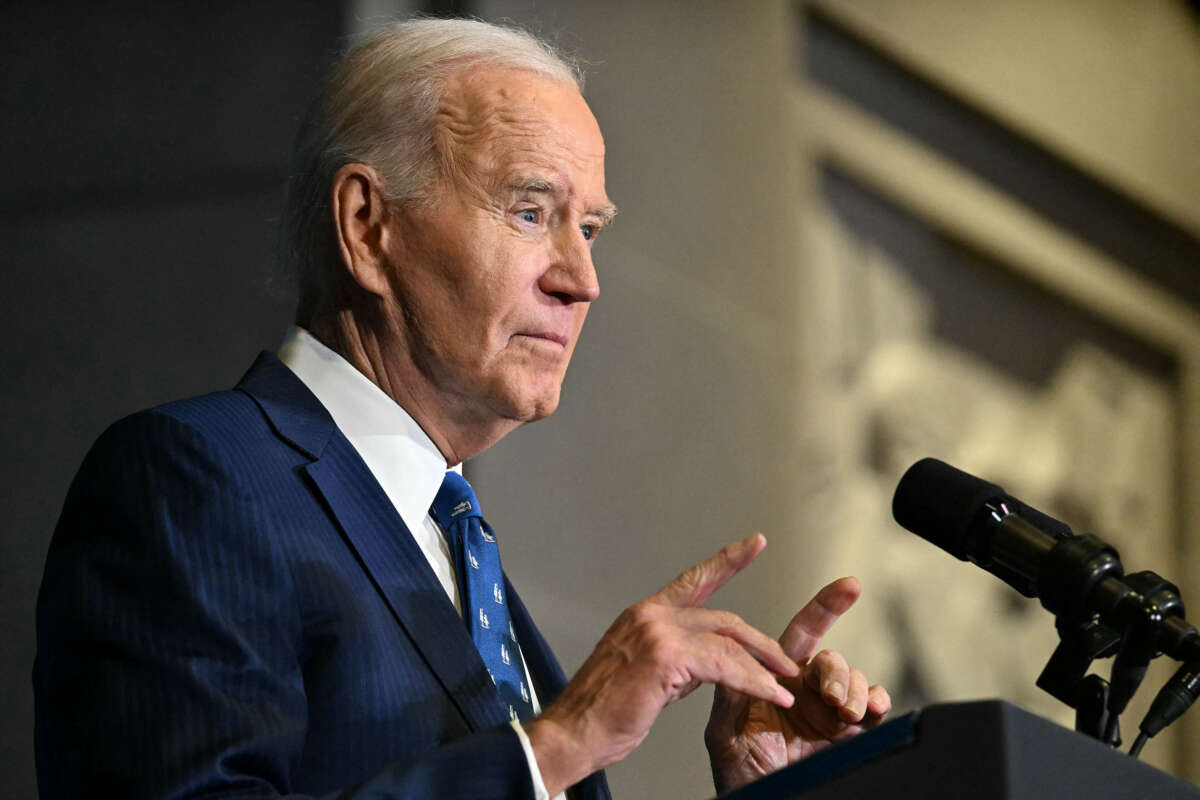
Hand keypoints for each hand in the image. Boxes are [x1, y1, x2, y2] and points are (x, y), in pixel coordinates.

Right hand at [526, 534, 798, 795]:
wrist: (572, 732)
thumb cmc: (601, 712)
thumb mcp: (644, 674)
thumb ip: (677, 660)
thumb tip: (706, 665)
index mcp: (644, 615)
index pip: (694, 580)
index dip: (728, 560)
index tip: (755, 543)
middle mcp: (650, 615)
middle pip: (722, 617)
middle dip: (759, 641)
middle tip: (785, 661)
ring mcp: (657, 632)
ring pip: (727, 642)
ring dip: (761, 667)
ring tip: (781, 686)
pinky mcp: (665, 656)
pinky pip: (723, 665)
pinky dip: (751, 681)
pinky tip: (767, 693)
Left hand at [704, 577, 890, 793]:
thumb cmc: (738, 774)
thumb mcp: (725, 732)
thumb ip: (732, 691)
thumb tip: (739, 657)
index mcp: (774, 679)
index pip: (800, 633)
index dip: (825, 606)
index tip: (850, 585)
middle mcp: (805, 690)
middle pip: (830, 659)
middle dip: (834, 671)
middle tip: (830, 697)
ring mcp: (829, 711)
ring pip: (853, 681)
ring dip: (852, 691)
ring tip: (843, 712)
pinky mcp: (851, 734)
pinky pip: (873, 707)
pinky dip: (877, 702)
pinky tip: (872, 708)